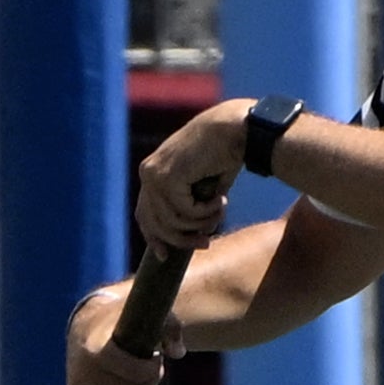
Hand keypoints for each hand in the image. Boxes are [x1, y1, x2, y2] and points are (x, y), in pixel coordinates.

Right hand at [61, 278, 168, 384]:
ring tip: (139, 375)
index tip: (156, 356)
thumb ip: (169, 328)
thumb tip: (179, 353)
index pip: (134, 374)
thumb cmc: (121, 319)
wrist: (85, 325)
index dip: (152, 369)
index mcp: (95, 349)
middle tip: (152, 368)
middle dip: (150, 381)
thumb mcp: (147, 313)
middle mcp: (82, 371)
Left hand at [133, 99, 257, 252]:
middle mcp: (148, 173)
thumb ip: (191, 203)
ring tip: (221, 211)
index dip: (154, 237)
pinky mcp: (167, 178)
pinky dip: (207, 212)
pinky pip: (185, 212)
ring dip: (202, 223)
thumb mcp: (203, 183)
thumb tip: (192, 234)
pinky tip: (222, 198)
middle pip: (155, 223)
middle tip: (206, 243)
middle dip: (181, 240)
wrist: (238, 127)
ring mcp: (154, 175)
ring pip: (172, 222)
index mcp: (153, 172)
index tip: (165, 257)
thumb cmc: (227, 152)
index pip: (145, 213)